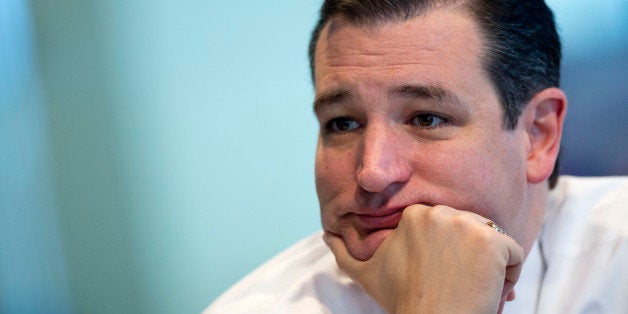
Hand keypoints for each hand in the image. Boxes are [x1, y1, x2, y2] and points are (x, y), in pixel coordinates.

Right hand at [324, 204, 523, 312]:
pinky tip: (485, 290)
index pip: (448, 226)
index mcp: (414, 214)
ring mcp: (468, 225)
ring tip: (468, 288)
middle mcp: (440, 212)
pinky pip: (514, 254)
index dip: (449, 255)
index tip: (438, 276)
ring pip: (494, 241)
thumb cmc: (402, 300)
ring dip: (488, 268)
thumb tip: (327, 234)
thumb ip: (344, 251)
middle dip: (469, 259)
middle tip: (454, 286)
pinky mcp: (493, 241)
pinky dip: (508, 277)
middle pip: (471, 231)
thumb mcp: (365, 273)